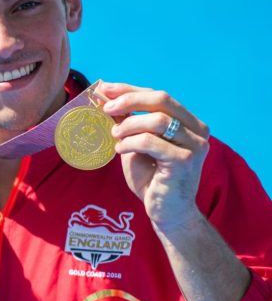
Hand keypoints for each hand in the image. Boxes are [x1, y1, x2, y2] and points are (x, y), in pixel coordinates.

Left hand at [96, 82, 210, 232]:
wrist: (167, 212)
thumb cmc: (151, 177)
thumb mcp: (136, 143)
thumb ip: (128, 121)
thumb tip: (104, 96)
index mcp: (188, 122)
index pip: (158, 96)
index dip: (129, 89)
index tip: (103, 89)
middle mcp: (197, 130)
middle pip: (162, 99)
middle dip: (129, 100)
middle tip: (106, 109)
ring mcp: (195, 145)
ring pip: (157, 120)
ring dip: (129, 125)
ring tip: (115, 135)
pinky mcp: (185, 161)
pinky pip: (152, 142)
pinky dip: (131, 142)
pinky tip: (120, 149)